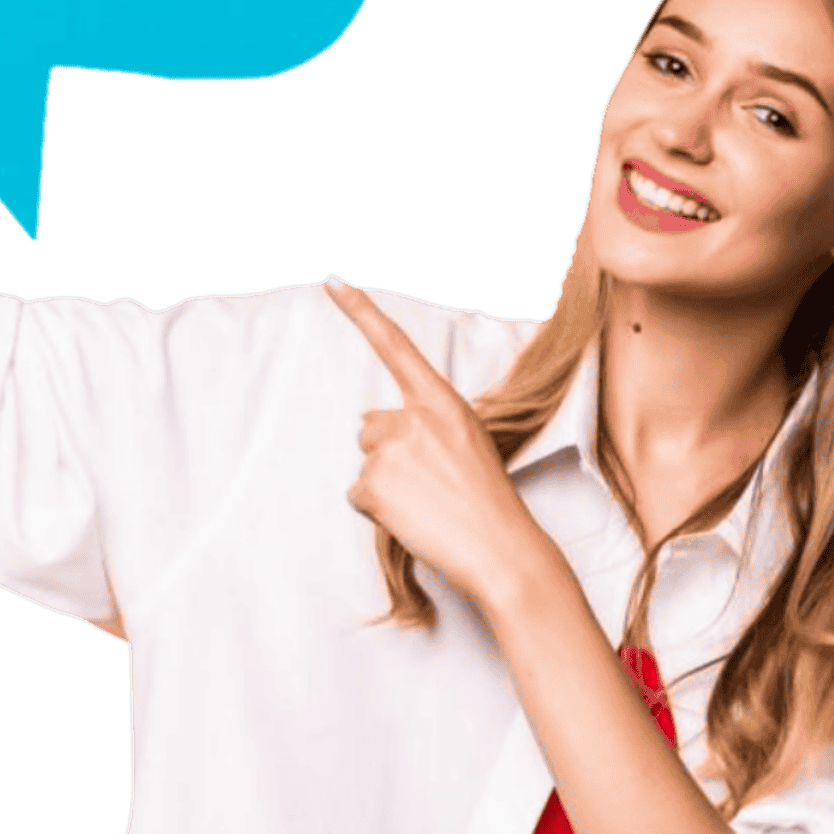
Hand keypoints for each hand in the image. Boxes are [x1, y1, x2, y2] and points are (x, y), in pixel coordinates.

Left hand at [325, 278, 550, 611]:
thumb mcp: (467, 442)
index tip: (331, 281)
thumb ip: (424, 423)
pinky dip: (377, 512)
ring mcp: (389, 451)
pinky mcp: (371, 486)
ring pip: (365, 463)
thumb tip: (369, 422)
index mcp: (442, 401)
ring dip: (384, 484)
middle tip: (429, 485)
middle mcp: (412, 417)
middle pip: (369, 426)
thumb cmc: (489, 501)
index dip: (359, 311)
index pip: (394, 345)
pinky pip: (357, 496)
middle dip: (388, 452)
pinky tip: (412, 521)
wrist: (502, 551)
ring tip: (425, 506)